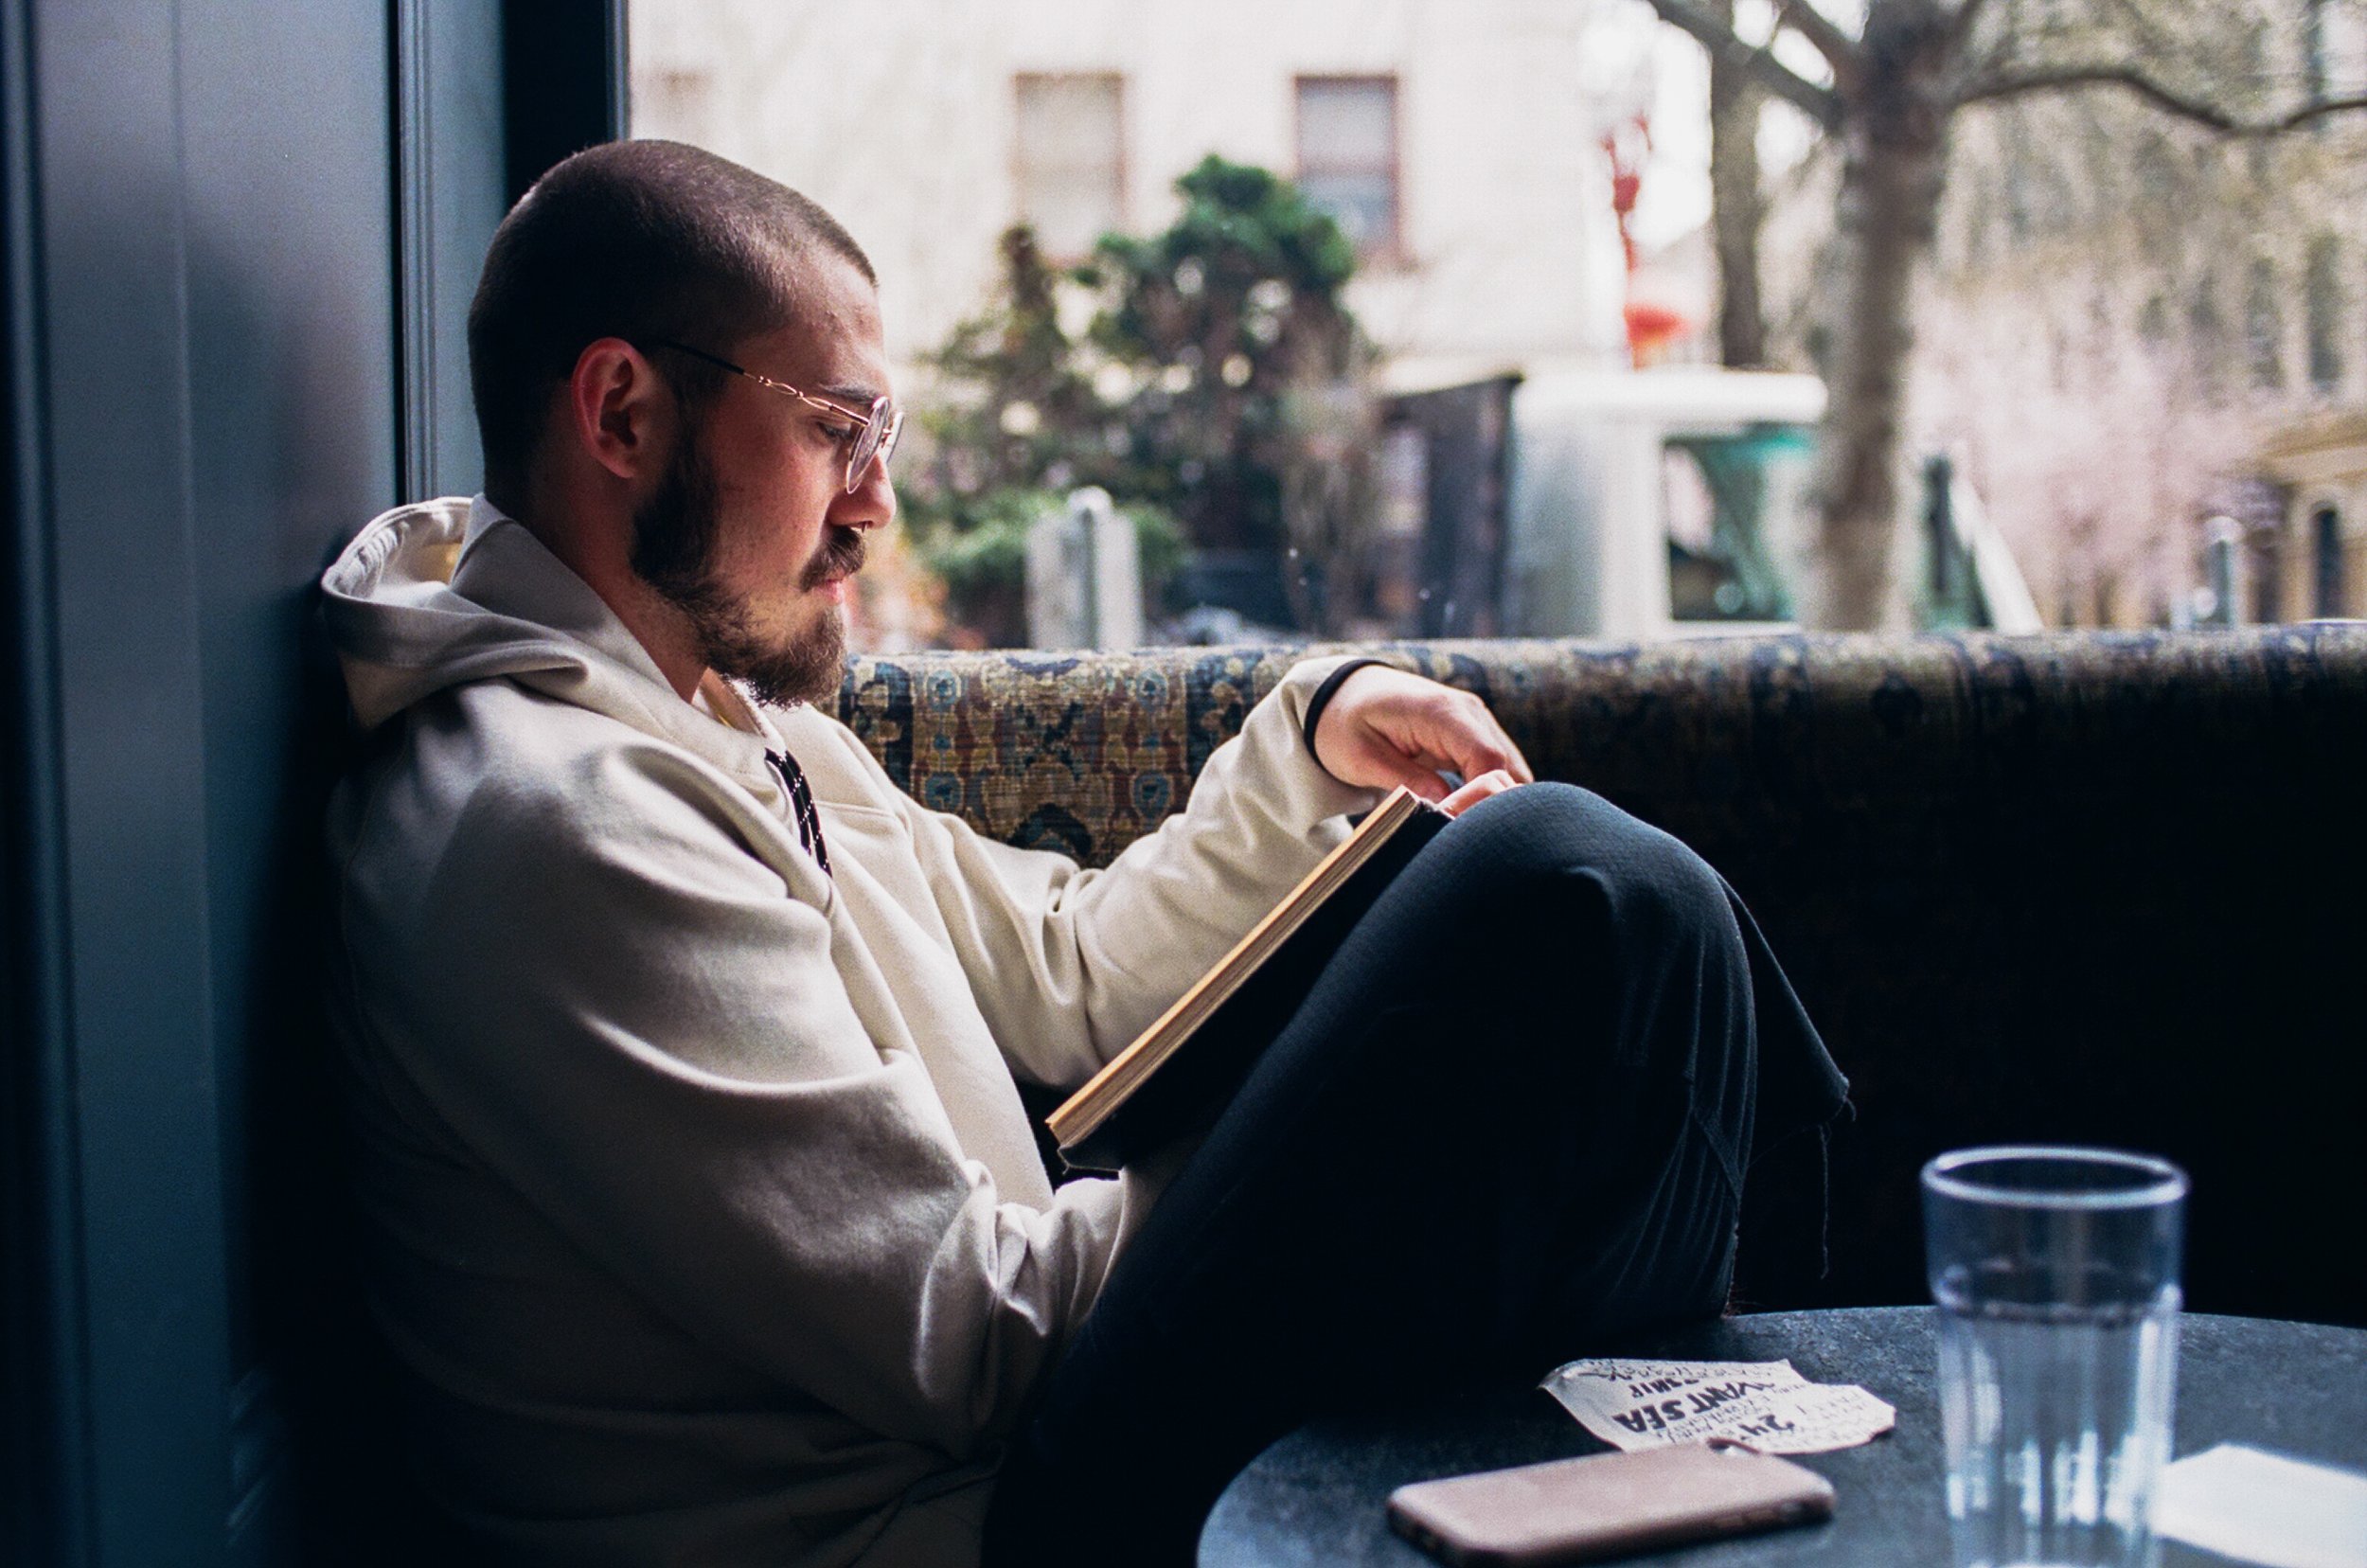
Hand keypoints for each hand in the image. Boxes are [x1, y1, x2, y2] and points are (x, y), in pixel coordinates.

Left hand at [1311, 665, 1533, 812]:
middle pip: (1507, 768)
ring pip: (1510, 771)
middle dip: (1492, 806)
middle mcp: (1469, 712)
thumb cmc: (1346, 725)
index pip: (1487, 759)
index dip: (1481, 799)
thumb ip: (1404, 780)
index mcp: (1441, 712)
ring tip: (1464, 831)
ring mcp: (1476, 722)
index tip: (1457, 827)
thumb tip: (1445, 805)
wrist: (1344, 695)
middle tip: (1465, 839)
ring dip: (1493, 802)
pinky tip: (1468, 817)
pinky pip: (1498, 769)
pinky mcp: (1475, 736)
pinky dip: (1490, 794)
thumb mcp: (1360, 757)